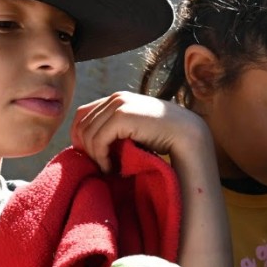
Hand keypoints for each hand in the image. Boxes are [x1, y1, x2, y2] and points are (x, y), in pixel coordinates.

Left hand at [71, 92, 211, 173]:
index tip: (90, 155)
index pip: (83, 114)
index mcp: (118, 98)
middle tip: (98, 165)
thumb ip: (116, 128)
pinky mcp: (121, 116)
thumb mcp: (135, 128)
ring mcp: (118, 104)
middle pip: (82, 124)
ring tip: (107, 169)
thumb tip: (88, 144)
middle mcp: (116, 97)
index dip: (79, 136)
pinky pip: (98, 140)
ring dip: (94, 156)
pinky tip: (112, 168)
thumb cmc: (164, 136)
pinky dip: (101, 158)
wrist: (187, 133)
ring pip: (88, 134)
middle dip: (85, 148)